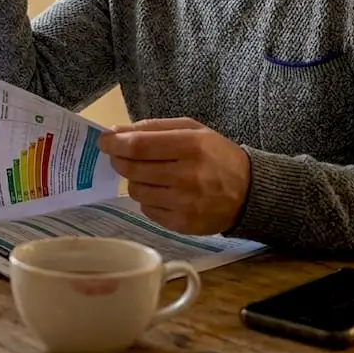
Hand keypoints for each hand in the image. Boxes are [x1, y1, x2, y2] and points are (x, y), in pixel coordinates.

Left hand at [98, 118, 251, 234]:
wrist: (250, 193)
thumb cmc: (217, 155)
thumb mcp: (192, 130)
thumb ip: (154, 128)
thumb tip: (116, 132)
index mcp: (191, 146)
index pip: (139, 146)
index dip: (115, 144)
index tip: (104, 141)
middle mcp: (187, 176)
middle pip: (133, 169)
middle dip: (120, 160)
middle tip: (121, 156)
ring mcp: (184, 204)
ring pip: (136, 191)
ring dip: (135, 180)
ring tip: (150, 175)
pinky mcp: (182, 225)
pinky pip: (147, 210)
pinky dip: (149, 199)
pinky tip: (163, 192)